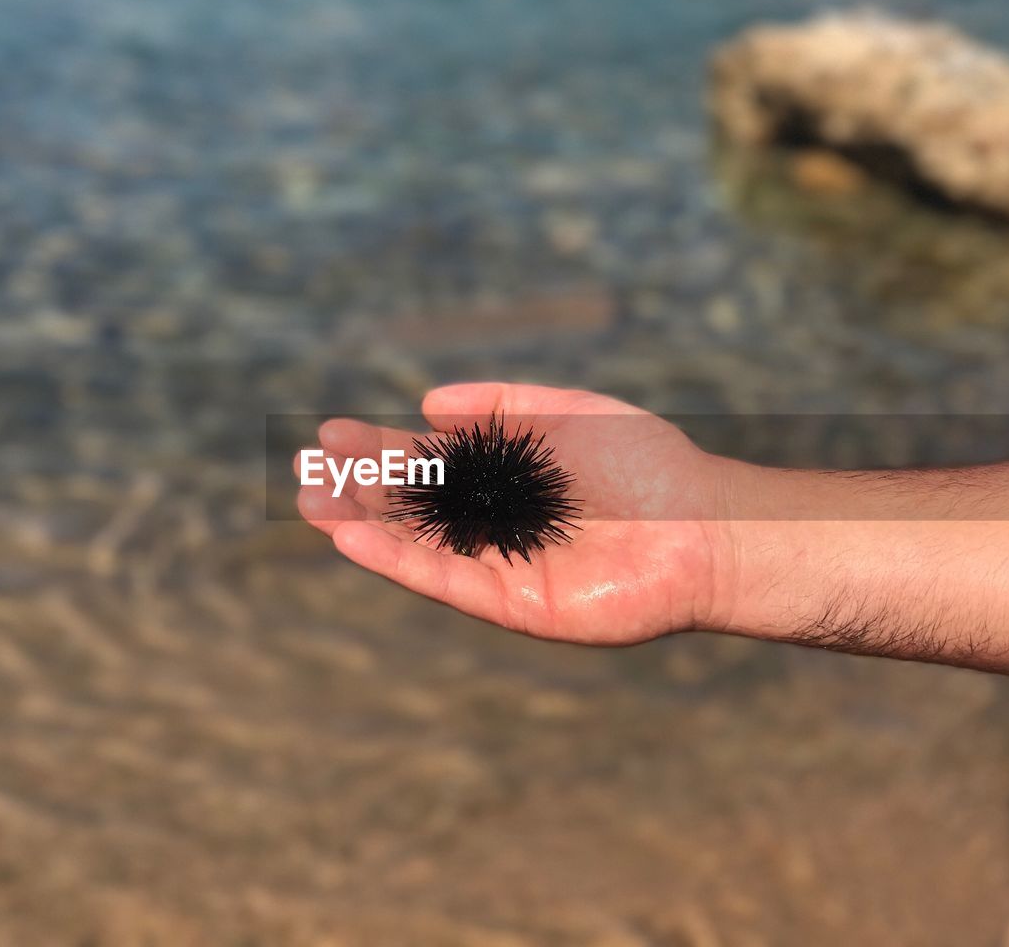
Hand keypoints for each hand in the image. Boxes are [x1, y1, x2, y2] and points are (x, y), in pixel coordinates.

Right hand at [295, 383, 734, 644]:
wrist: (703, 526)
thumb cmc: (647, 464)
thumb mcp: (569, 412)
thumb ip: (503, 405)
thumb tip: (428, 404)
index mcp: (508, 478)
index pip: (428, 465)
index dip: (380, 451)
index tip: (331, 435)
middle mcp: (496, 525)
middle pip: (412, 507)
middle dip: (358, 488)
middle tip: (304, 469)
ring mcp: (501, 566)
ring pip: (417, 545)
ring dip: (361, 527)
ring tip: (310, 504)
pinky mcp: (512, 603)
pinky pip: (444, 581)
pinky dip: (398, 561)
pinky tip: (354, 541)